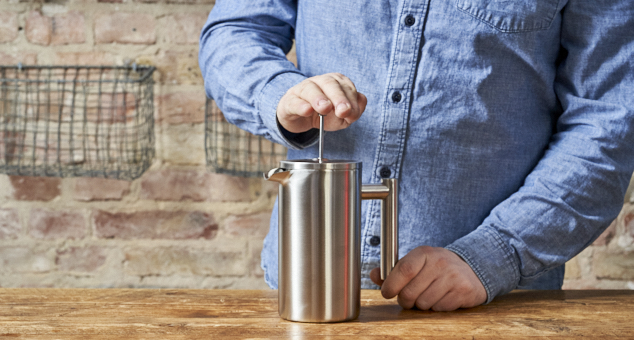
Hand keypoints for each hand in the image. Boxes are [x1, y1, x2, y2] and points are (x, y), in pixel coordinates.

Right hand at [276, 73, 366, 132]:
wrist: (299, 120)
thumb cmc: (323, 115)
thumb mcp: (341, 117)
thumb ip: (354, 111)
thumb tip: (361, 102)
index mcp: (335, 82)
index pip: (346, 87)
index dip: (351, 100)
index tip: (352, 113)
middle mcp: (319, 82)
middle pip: (330, 84)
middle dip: (338, 98)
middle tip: (343, 111)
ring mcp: (302, 90)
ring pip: (311, 89)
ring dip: (319, 98)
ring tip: (325, 108)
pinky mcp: (289, 101)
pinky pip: (294, 102)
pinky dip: (301, 106)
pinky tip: (307, 110)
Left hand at [370, 246, 486, 311]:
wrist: (470, 271)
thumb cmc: (437, 268)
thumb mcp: (416, 263)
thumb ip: (394, 270)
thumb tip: (373, 275)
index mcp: (424, 253)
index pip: (404, 269)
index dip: (391, 284)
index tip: (386, 293)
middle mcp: (439, 263)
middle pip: (410, 292)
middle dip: (405, 300)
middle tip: (408, 298)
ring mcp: (452, 276)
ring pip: (423, 303)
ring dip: (421, 305)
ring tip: (427, 296)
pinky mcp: (462, 290)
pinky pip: (439, 308)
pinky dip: (436, 307)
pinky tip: (441, 297)